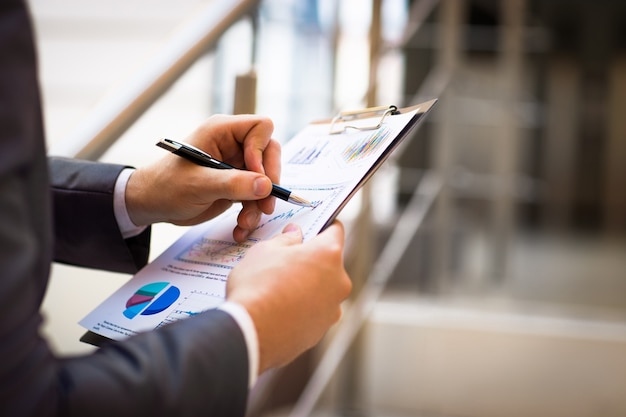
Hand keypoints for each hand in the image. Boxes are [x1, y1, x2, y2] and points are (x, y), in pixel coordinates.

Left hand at [125, 114, 280, 240]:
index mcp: (222, 131)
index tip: (256, 175)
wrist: (153, 205)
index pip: (260, 128)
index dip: (262, 151)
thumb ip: (233, 184)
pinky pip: (256, 196)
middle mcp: (233, 144)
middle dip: (268, 182)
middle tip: (265, 205)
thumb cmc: (167, 186)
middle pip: (270, 154)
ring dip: (259, 204)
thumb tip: (265, 185)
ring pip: (265, 179)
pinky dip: (252, 213)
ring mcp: (236, 165)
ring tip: (245, 223)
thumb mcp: (199, 185)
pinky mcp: (237, 184)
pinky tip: (240, 228)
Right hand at [226, 222, 351, 372]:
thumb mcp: (265, 250)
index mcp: (329, 254)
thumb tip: (294, 234)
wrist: (250, 332)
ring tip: (279, 288)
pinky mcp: (321, 331)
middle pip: (329, 263)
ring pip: (322, 290)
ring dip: (307, 286)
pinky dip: (302, 309)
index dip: (323, 226)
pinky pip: (314, 313)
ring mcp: (332, 309)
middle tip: (286, 261)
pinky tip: (279, 309)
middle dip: (311, 260)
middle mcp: (339, 282)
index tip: (314, 228)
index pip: (335, 231)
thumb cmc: (257, 286)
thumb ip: (285, 239)